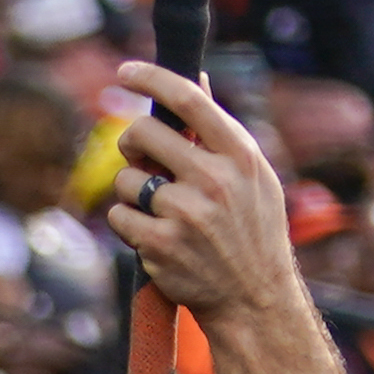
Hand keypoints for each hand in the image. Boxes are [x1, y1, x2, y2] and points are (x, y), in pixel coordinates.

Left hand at [104, 63, 304, 325]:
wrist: (255, 301)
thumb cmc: (253, 234)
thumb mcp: (253, 178)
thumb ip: (220, 131)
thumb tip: (195, 78)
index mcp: (240, 156)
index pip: (189, 99)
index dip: (151, 78)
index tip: (126, 71)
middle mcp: (215, 180)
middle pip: (142, 133)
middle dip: (131, 144)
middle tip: (139, 158)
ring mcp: (186, 213)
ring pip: (125, 179)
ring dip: (131, 193)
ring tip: (160, 212)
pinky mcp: (161, 244)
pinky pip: (118, 216)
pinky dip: (127, 225)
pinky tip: (153, 237)